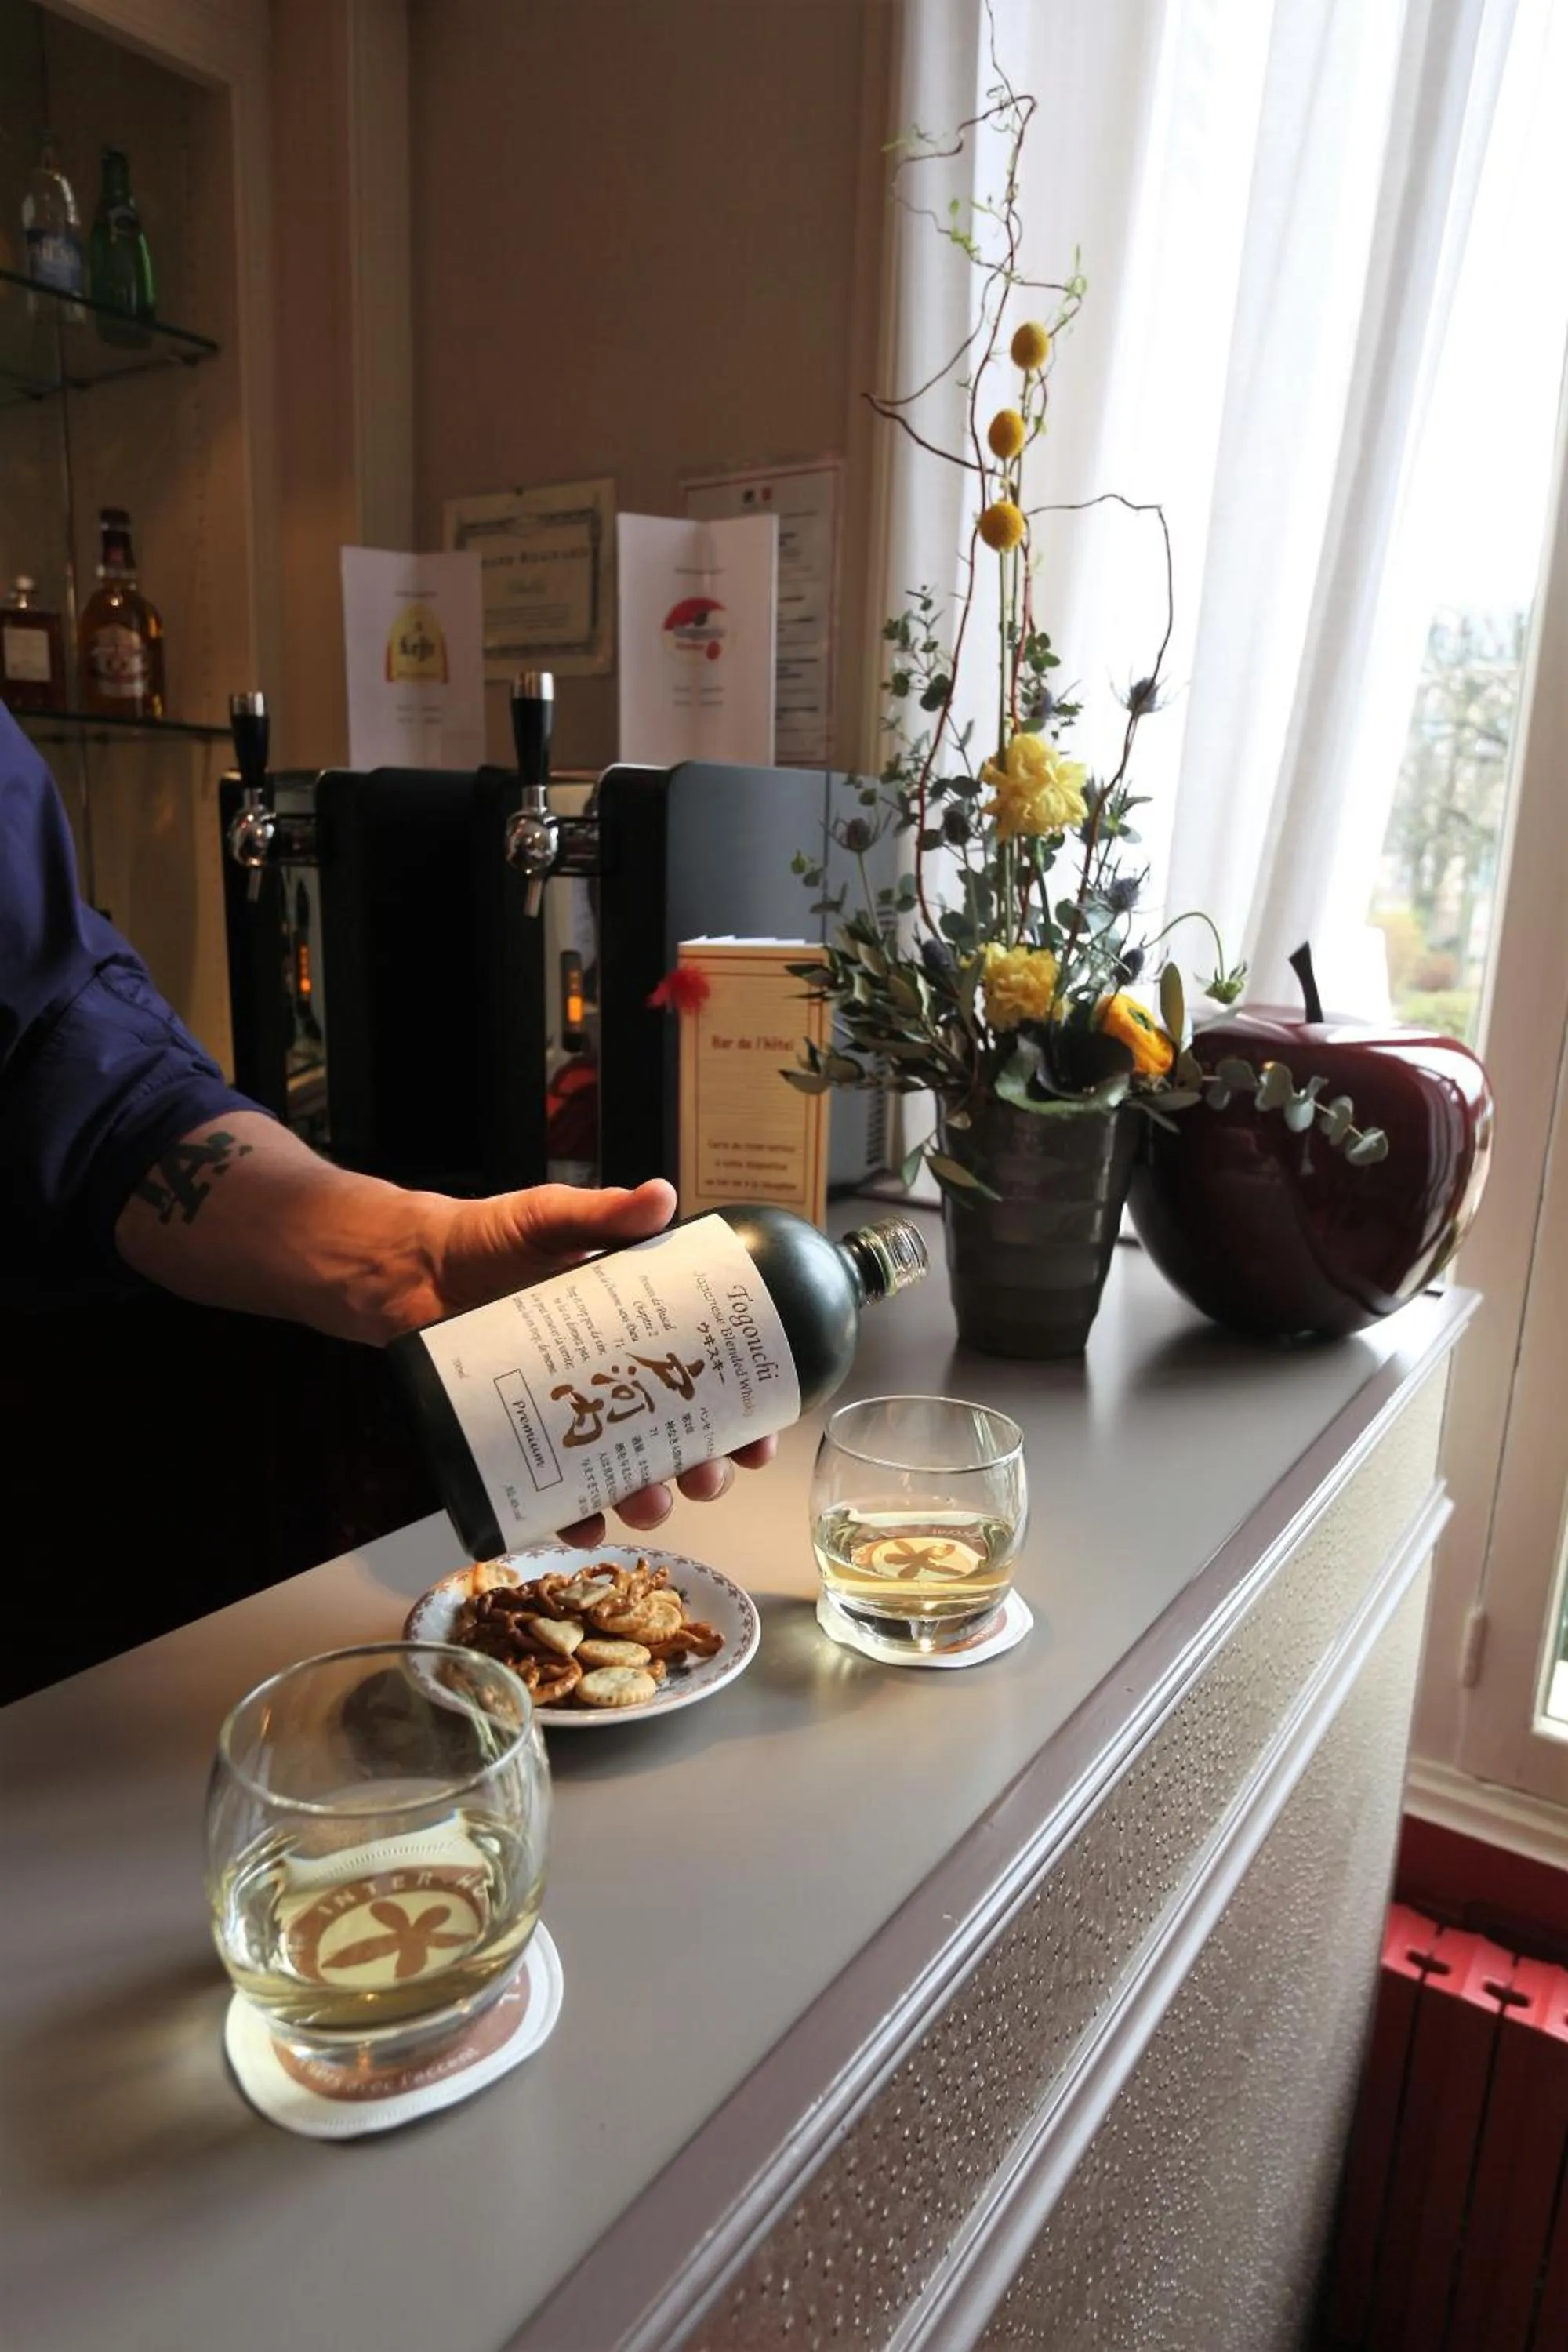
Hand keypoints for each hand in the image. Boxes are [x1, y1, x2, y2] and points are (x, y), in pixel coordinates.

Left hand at [412, 1176, 775, 1544]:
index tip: (763, 1436)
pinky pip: (559, 1499)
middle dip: (708, 1469)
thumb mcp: (550, 1218)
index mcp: (641, 1333)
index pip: (711, 1378)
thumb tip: (661, 1196)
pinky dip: (578, 1521)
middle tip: (708, 1474)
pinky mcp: (525, 1444)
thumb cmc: (487, 1240)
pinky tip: (588, 1526)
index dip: (747, 1414)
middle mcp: (617, 1383)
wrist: (412, 1268)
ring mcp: (573, 1418)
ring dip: (652, 1500)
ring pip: (630, 1477)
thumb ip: (601, 1213)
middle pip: (683, 1441)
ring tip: (651, 1501)